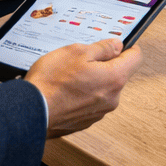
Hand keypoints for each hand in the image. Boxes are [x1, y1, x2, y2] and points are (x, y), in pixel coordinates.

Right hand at [26, 37, 143, 136]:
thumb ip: (103, 48)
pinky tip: (65, 91)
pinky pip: (90, 103)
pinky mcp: (85, 122)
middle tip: (82, 60)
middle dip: (104, 65)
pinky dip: (82, 95)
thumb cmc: (52, 81)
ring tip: (68, 76)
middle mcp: (112, 98)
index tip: (119, 44)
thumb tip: (117, 45)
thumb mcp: (77, 51)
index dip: (128, 48)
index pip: (136, 58)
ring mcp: (99, 113)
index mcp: (114, 78)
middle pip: (118, 74)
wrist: (30, 112)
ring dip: (92, 81)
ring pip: (103, 89)